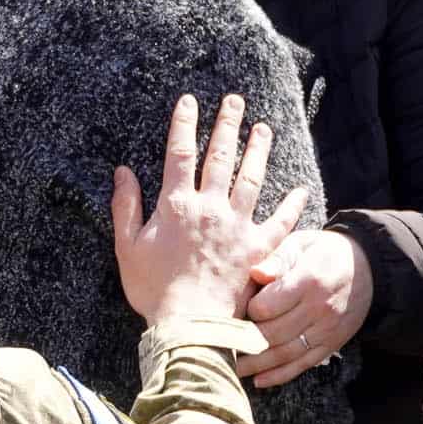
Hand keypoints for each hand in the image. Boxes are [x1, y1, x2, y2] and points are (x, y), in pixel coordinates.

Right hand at [111, 93, 307, 327]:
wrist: (189, 322)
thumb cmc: (153, 289)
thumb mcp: (127, 247)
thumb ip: (126, 206)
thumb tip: (122, 171)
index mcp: (177, 204)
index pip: (179, 153)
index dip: (184, 123)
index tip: (188, 101)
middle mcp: (211, 207)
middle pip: (220, 156)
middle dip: (227, 125)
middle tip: (234, 101)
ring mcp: (237, 226)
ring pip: (252, 179)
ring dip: (258, 150)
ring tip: (264, 128)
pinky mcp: (258, 249)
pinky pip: (280, 223)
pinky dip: (291, 206)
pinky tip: (300, 190)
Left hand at [241, 229, 373, 389]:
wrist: (368, 269)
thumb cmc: (324, 252)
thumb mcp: (301, 243)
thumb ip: (278, 258)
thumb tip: (256, 273)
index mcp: (308, 281)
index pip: (266, 306)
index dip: (247, 309)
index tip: (234, 309)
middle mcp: (319, 309)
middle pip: (272, 334)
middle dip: (243, 342)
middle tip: (218, 344)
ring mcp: (326, 330)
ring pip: (284, 354)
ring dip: (255, 365)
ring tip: (229, 367)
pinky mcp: (331, 345)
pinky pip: (302, 365)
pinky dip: (279, 375)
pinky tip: (258, 380)